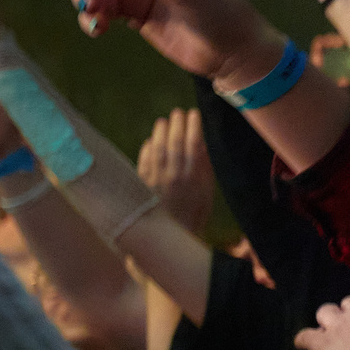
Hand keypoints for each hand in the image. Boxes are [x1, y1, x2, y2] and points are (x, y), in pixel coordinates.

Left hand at [138, 107, 214, 235]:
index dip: (194, 126)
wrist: (169, 237)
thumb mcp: (207, 194)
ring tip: (164, 121)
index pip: (194, 145)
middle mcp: (174, 176)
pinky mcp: (142, 183)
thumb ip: (205, 170)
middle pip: (175, 142)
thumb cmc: (193, 215)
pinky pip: (144, 160)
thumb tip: (203, 146)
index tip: (195, 114)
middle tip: (179, 112)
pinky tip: (151, 141)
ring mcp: (156, 179)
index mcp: (194, 178)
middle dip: (177, 124)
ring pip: (157, 148)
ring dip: (160, 132)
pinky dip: (147, 148)